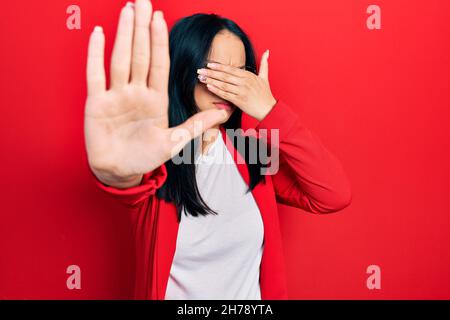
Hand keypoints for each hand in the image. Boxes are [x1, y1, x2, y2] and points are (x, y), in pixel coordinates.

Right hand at [84, 0, 226, 187]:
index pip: (159, 63)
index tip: (161, 18)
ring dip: (123, 35)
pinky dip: (96, 55)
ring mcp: (116, 96)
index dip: (159, 41)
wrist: (121, 172)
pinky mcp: (97, 103)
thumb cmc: (146, 157)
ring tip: (127, 11)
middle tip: (143, 1)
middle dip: (142, 28)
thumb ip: (197, 124)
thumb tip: (225, 112)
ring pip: (120, 59)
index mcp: (155, 99)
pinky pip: (96, 75)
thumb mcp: (175, 140)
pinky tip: (99, 35)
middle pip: (140, 55)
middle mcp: (136, 92)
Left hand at [196, 49, 276, 120]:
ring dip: (211, 80)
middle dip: (211, 72)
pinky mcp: (239, 101)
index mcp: (248, 76)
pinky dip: (216, 90)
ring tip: (201, 78)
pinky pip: (225, 95)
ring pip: (223, 85)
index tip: (209, 64)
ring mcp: (241, 91)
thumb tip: (267, 51)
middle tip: (200, 70)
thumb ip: (264, 63)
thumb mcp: (265, 77)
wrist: (268, 109)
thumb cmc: (265, 94)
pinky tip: (209, 87)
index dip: (219, 66)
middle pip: (224, 76)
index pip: (230, 69)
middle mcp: (244, 82)